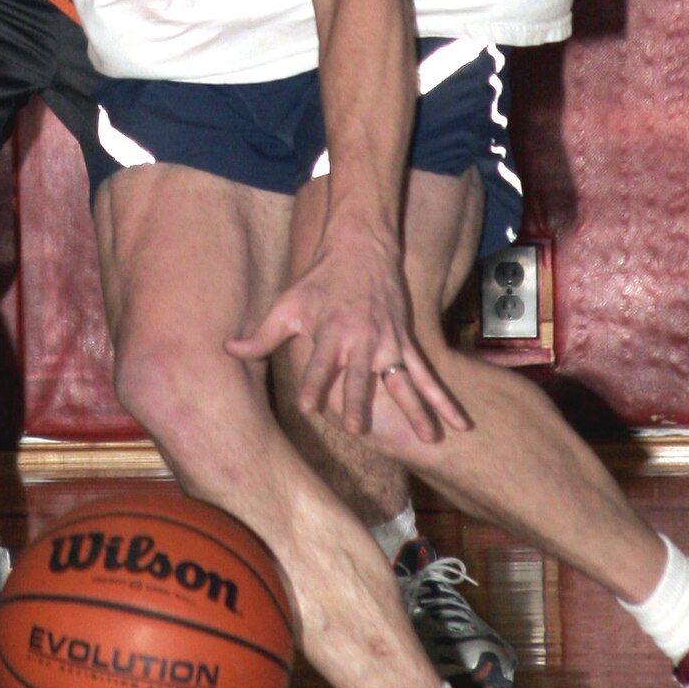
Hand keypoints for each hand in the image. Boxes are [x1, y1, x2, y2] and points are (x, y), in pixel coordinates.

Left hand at [227, 224, 468, 442]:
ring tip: (429, 440)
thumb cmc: (320, 280)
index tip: (309, 407)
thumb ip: (262, 334)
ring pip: (403, 382)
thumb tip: (227, 350)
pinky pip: (427, 375)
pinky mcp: (406, 343)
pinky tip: (460, 424)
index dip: (314, 383)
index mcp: (331, 331)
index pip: (320, 362)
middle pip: (361, 376)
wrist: (362, 246)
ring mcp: (389, 343)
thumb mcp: (287, 303)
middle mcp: (362, 339)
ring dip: (415, 410)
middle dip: (360, 402)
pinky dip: (445, 399)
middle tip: (359, 429)